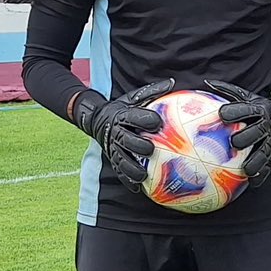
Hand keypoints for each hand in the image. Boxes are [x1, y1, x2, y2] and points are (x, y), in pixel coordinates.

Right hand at [71, 78, 175, 192]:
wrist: (96, 118)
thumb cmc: (122, 108)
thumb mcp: (133, 97)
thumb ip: (152, 92)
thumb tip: (173, 82)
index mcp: (123, 116)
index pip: (134, 116)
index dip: (145, 119)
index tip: (157, 122)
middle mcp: (117, 132)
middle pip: (126, 140)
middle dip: (137, 145)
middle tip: (150, 149)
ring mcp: (113, 147)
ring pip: (121, 159)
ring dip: (132, 168)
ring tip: (143, 175)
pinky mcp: (112, 158)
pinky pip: (119, 171)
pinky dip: (127, 180)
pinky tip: (138, 188)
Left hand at [207, 78, 270, 185]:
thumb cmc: (258, 106)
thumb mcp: (247, 95)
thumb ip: (227, 90)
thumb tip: (205, 81)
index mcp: (257, 110)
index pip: (245, 109)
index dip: (234, 111)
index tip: (222, 114)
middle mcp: (265, 126)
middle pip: (256, 132)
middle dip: (246, 138)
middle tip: (234, 143)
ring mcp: (270, 141)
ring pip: (264, 152)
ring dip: (255, 161)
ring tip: (246, 170)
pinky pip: (268, 165)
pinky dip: (261, 174)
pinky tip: (252, 182)